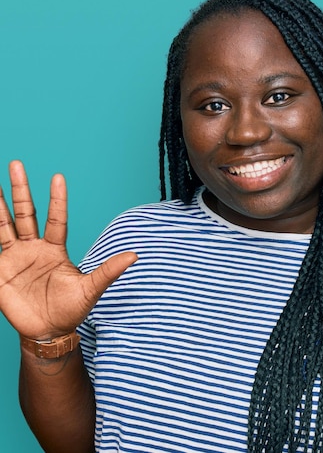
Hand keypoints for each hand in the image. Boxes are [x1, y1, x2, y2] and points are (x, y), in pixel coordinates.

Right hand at [0, 161, 136, 339]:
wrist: (49, 332)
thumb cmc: (72, 309)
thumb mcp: (92, 288)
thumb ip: (109, 270)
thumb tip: (135, 255)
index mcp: (55, 249)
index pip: (56, 218)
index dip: (57, 199)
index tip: (58, 176)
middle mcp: (34, 248)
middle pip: (26, 213)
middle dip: (21, 189)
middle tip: (17, 163)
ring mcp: (15, 258)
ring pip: (3, 225)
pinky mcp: (0, 272)